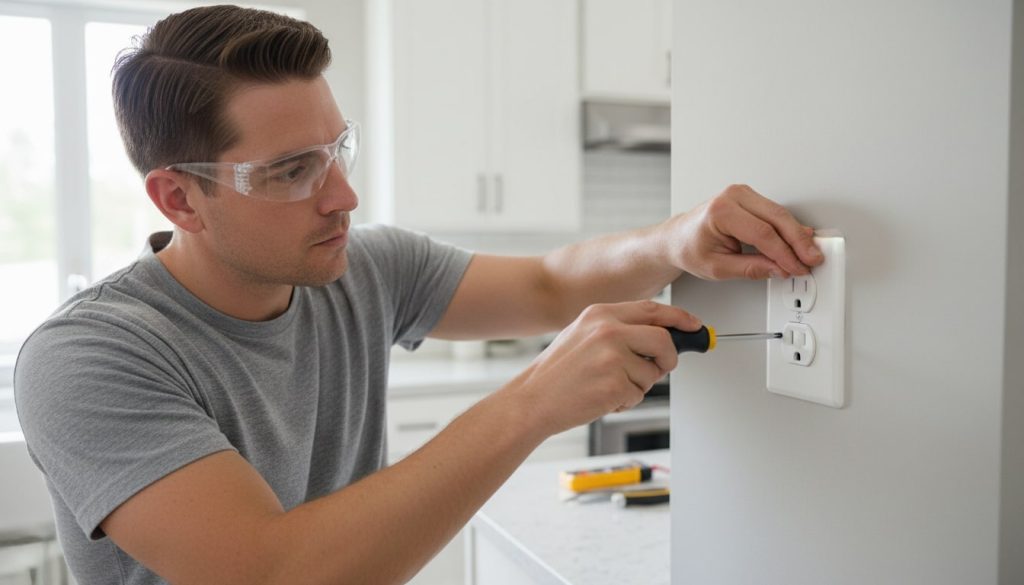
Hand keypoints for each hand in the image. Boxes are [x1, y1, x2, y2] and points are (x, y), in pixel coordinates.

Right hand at [504, 300, 700, 435]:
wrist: (532, 400)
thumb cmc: (557, 373)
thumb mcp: (582, 335)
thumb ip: (619, 329)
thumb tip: (660, 335)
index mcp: (600, 314)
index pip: (652, 309)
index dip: (678, 318)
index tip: (693, 325)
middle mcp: (608, 330)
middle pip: (663, 339)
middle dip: (667, 359)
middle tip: (659, 368)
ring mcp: (612, 357)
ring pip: (652, 372)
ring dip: (637, 385)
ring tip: (606, 385)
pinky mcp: (615, 384)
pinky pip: (639, 395)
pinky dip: (625, 401)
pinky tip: (601, 397)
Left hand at [666, 184, 823, 279]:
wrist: (677, 238)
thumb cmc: (689, 249)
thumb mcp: (718, 268)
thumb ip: (751, 269)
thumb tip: (779, 269)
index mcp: (721, 212)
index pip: (763, 233)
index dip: (784, 254)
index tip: (797, 268)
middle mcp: (733, 196)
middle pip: (777, 218)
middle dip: (798, 242)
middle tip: (812, 259)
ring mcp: (742, 194)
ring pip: (779, 214)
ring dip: (796, 235)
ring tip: (809, 255)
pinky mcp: (750, 198)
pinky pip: (774, 213)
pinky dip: (788, 228)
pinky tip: (799, 241)